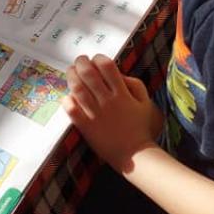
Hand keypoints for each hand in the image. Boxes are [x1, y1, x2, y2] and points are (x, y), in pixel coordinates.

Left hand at [63, 54, 163, 171]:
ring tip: (71, 72)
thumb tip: (119, 73)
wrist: (134, 155)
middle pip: (88, 73)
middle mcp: (107, 101)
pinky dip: (67, 99)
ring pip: (77, 88)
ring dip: (71, 76)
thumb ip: (135, 85)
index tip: (96, 59)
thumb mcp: (146, 103)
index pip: (107, 66)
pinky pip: (71, 108)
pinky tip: (68, 96)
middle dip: (81, 62)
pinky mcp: (85, 126)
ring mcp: (94, 113)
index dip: (99, 58)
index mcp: (122, 94)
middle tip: (79, 60)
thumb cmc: (140, 127)